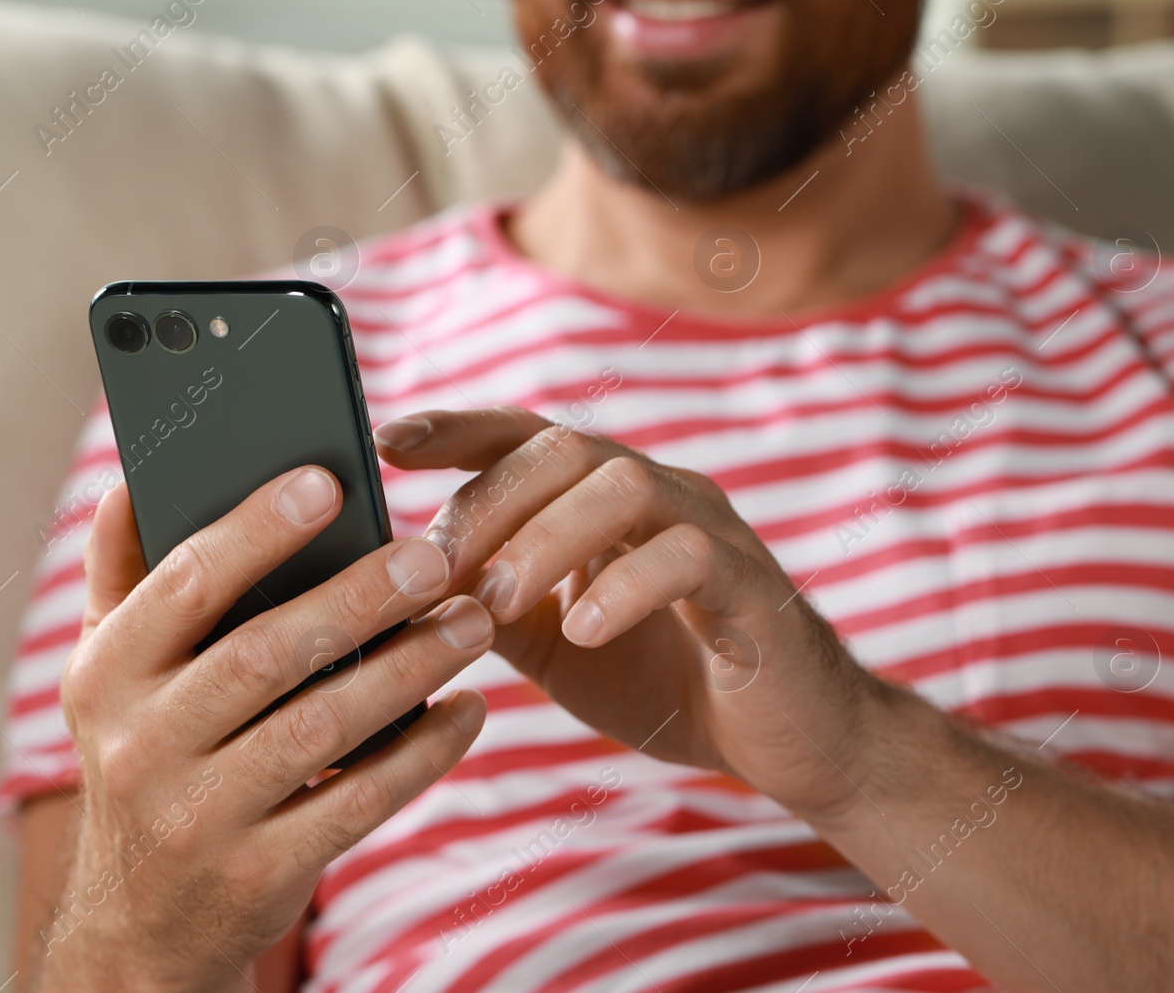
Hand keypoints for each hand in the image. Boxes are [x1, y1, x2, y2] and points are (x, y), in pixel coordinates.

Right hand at [38, 470, 492, 992]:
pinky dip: (420, 754)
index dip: (257, 529)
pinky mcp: (260, 873)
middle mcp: (142, 744)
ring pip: (320, 728)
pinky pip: (356, 802)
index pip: (185, 583)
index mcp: (106, 674)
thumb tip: (133, 477)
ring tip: (473, 623)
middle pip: (265, 654)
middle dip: (358, 599)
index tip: (329, 480)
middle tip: (436, 558)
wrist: (142, 923)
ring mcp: (200, 815)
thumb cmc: (147, 754)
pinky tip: (466, 710)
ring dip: (408, 670)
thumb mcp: (109, 674)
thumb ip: (122, 575)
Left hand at [375, 407, 891, 826]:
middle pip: (566, 449)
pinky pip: (689, 558)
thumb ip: (490, 608)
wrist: (787, 742)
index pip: (525, 438)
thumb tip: (402, 591)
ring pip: (625, 486)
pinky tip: (582, 629)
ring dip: (547, 538)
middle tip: (436, 566)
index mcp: (607, 501)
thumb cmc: (666, 678)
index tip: (386, 443)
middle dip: (490, 500)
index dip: (458, 430)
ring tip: (498, 602)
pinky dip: (626, 587)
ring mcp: (712, 533)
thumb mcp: (553, 643)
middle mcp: (661, 495)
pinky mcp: (753, 588)